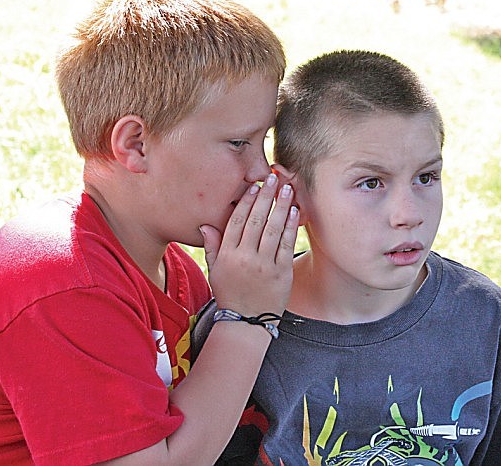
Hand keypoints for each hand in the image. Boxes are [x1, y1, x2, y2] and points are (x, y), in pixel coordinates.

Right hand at [200, 173, 298, 316]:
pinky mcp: (282, 273)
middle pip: (256, 220)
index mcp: (228, 255)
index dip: (246, 201)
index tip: (254, 186)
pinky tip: (294, 211)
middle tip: (272, 178)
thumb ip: (212, 246)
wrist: (247, 322)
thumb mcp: (215, 271)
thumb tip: (205, 224)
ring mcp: (265, 265)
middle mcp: (245, 258)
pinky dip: (290, 226)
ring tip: (286, 188)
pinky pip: (286, 244)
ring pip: (273, 229)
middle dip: (265, 196)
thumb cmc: (230, 294)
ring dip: (280, 206)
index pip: (237, 221)